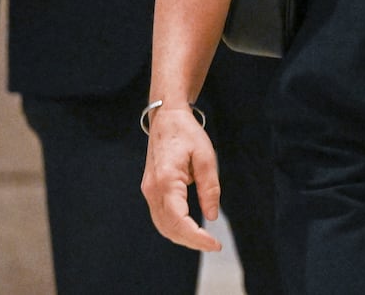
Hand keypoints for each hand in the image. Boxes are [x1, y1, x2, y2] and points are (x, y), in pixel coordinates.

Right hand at [140, 108, 222, 252]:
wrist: (166, 119)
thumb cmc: (188, 134)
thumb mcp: (206, 157)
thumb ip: (209, 187)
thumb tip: (212, 216)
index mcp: (166, 181)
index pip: (179, 220)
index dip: (197, 237)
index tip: (215, 244)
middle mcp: (152, 190)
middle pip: (169, 228)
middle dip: (191, 241)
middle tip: (213, 245)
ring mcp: (148, 191)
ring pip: (162, 225)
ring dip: (182, 237)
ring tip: (204, 241)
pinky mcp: (150, 190)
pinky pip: (160, 216)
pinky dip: (175, 227)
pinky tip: (190, 229)